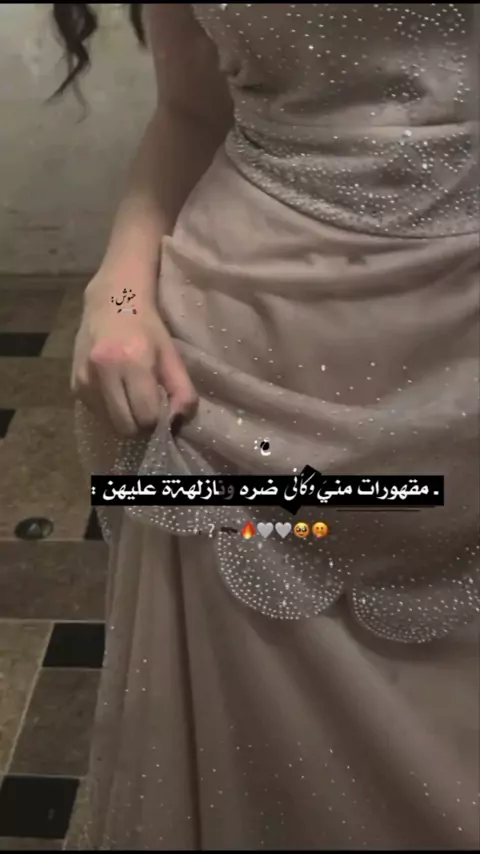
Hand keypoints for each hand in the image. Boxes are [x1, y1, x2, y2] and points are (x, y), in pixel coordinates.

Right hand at [71, 274, 197, 436]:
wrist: (110, 302)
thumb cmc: (147, 328)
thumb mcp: (171, 355)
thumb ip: (182, 391)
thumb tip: (177, 423)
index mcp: (132, 362)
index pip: (146, 417)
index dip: (158, 421)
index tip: (163, 411)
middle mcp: (103, 371)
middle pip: (125, 428)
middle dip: (140, 427)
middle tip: (148, 411)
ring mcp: (84, 379)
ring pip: (109, 425)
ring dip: (124, 420)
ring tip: (132, 398)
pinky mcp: (73, 385)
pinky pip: (97, 414)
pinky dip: (110, 411)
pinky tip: (116, 390)